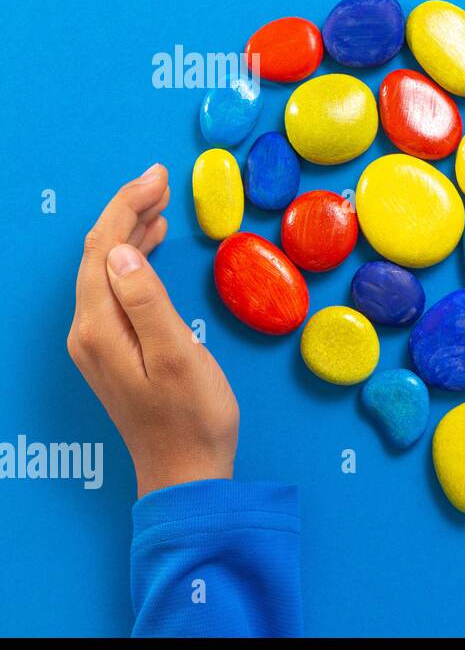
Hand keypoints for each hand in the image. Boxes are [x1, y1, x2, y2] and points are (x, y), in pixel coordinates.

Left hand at [67, 164, 238, 496]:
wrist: (185, 472)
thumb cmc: (192, 416)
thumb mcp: (178, 355)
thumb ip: (147, 301)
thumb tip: (124, 251)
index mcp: (100, 328)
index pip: (104, 249)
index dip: (127, 207)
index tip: (157, 177)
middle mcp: (88, 332)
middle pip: (99, 255)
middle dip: (126, 212)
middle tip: (161, 181)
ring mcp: (97, 343)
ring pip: (105, 270)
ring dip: (129, 233)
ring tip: (159, 206)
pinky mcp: (112, 351)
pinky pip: (113, 290)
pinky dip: (132, 261)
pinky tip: (149, 250)